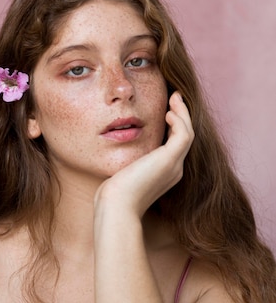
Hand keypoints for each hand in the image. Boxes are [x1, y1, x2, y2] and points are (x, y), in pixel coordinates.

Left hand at [95, 92, 193, 217]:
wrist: (116, 206)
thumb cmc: (114, 195)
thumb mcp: (123, 174)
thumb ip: (129, 162)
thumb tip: (118, 149)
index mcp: (165, 174)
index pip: (175, 146)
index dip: (174, 127)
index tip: (167, 111)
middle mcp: (174, 170)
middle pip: (185, 137)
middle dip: (182, 116)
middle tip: (175, 98)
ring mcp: (174, 166)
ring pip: (187, 133)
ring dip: (183, 113)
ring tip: (175, 97)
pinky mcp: (170, 160)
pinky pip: (184, 134)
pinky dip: (180, 120)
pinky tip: (169, 112)